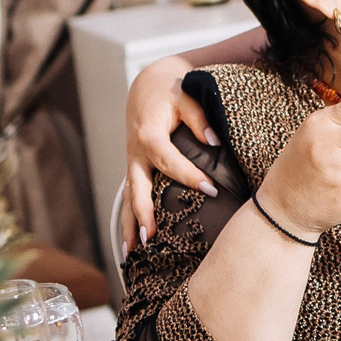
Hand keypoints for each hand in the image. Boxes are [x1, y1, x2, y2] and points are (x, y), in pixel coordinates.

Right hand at [124, 54, 216, 249]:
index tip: (211, 190)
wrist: (147, 87)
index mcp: (149, 135)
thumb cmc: (171, 93)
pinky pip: (128, 199)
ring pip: (127, 199)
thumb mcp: (186, 97)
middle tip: (153, 237)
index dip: (189, 176)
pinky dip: (128, 222)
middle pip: (138, 187)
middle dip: (144, 213)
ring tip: (130, 253)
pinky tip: (128, 248)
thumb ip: (199, 119)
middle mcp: (136, 153)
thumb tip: (213, 142)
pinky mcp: (134, 170)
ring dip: (129, 226)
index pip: (169, 160)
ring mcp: (132, 164)